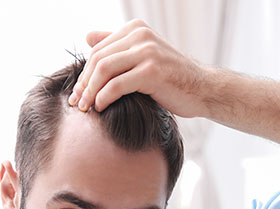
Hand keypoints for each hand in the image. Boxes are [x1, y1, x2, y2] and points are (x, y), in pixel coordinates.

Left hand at [68, 19, 208, 116]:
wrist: (202, 90)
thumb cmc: (171, 78)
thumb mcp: (143, 57)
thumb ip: (117, 46)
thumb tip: (88, 37)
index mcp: (136, 29)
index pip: (98, 50)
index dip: (84, 73)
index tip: (77, 93)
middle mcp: (141, 36)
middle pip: (98, 59)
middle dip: (84, 83)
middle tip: (77, 103)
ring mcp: (147, 52)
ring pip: (104, 70)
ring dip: (90, 91)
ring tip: (85, 107)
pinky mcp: (152, 71)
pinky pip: (117, 85)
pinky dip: (104, 97)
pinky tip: (101, 107)